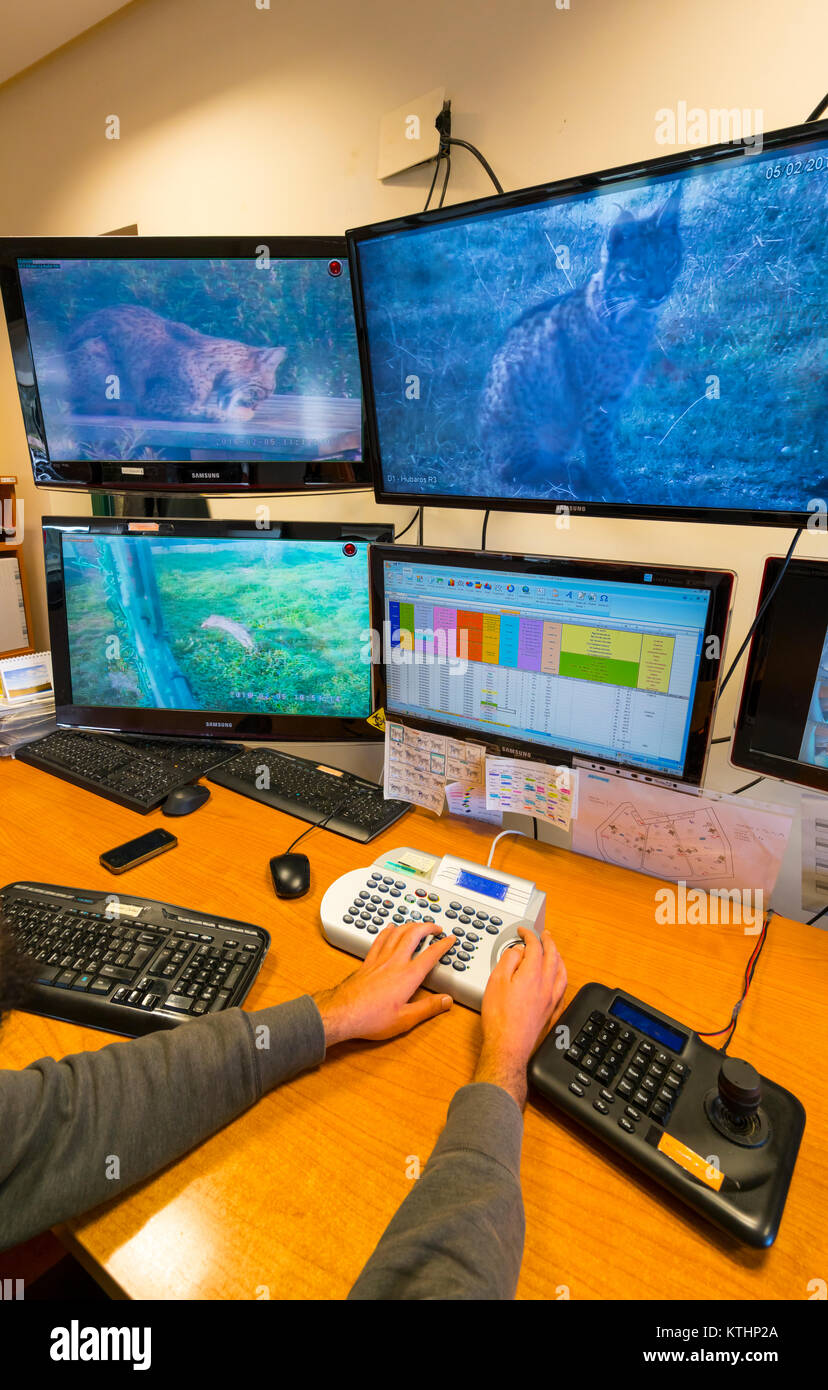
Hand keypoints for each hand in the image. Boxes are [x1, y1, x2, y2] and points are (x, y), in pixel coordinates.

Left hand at [314, 922, 455, 1044]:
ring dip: (410, 925)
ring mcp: (379, 960)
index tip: (450, 939)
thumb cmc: (371, 1018)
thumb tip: (446, 1000)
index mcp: (408, 976)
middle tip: (436, 927)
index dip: (443, 945)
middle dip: (427, 927)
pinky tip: (391, 928)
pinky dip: (389, 930)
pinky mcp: (368, 962)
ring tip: (418, 924)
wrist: (342, 1013)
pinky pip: (380, 939)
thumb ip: (428, 1008)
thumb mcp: (405, 1019)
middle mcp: (394, 963)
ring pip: (397, 933)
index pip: (431, 954)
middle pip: (414, 935)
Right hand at [474, 927, 566, 1108]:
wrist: (509, 1045)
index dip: (529, 935)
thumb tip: (518, 951)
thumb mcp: (496, 981)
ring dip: (558, 956)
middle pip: (553, 955)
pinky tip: (559, 978)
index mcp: (532, 974)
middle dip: (548, 941)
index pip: (535, 946)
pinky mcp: (553, 1010)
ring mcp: (552, 998)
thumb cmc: (500, 1017)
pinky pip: (564, 986)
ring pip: (562, 970)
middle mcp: (547, 984)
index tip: (523, 931)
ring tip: (554, 951)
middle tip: (543, 934)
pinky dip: (562, 975)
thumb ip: (508, 960)